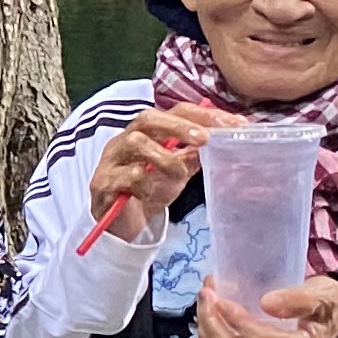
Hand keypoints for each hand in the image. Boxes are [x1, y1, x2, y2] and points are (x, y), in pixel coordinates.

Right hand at [88, 104, 222, 232]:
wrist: (121, 225)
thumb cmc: (147, 192)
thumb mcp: (177, 173)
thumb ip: (192, 156)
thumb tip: (218, 141)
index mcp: (146, 133)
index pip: (174, 112)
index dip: (204, 115)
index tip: (233, 124)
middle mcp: (125, 139)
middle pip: (148, 118)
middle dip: (179, 125)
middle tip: (205, 139)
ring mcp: (111, 159)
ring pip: (135, 142)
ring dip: (164, 158)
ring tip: (179, 174)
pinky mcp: (103, 182)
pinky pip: (127, 175)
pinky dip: (145, 185)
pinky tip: (149, 195)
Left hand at [195, 277, 337, 337]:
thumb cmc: (334, 305)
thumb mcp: (324, 294)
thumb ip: (299, 299)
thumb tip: (265, 303)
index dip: (235, 321)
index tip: (219, 297)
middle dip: (212, 321)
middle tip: (206, 291)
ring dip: (208, 322)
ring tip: (206, 292)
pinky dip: (215, 325)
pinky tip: (213, 303)